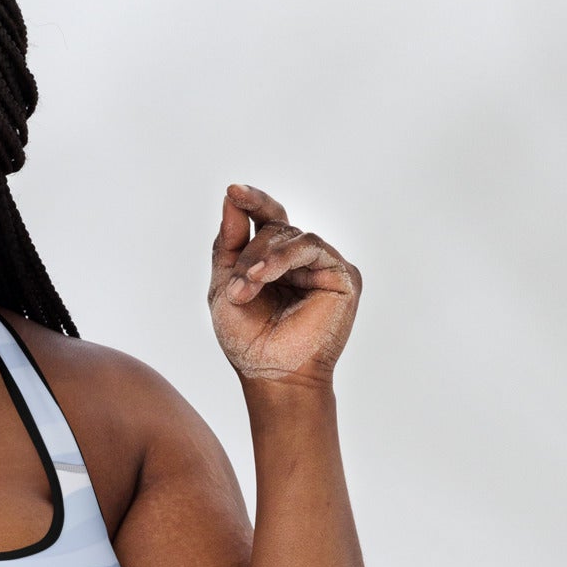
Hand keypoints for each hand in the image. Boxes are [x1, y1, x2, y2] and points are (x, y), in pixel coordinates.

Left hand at [208, 184, 360, 385]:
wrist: (272, 376)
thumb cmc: (247, 341)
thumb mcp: (224, 286)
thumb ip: (228, 244)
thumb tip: (230, 199)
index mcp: (275, 260)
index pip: (268, 218)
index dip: (252, 201)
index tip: (233, 190)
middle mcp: (302, 260)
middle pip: (275, 228)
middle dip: (249, 253)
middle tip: (236, 286)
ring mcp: (323, 266)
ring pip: (292, 236)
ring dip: (263, 258)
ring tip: (246, 286)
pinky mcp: (342, 276)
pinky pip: (313, 247)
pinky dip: (285, 258)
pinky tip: (265, 277)